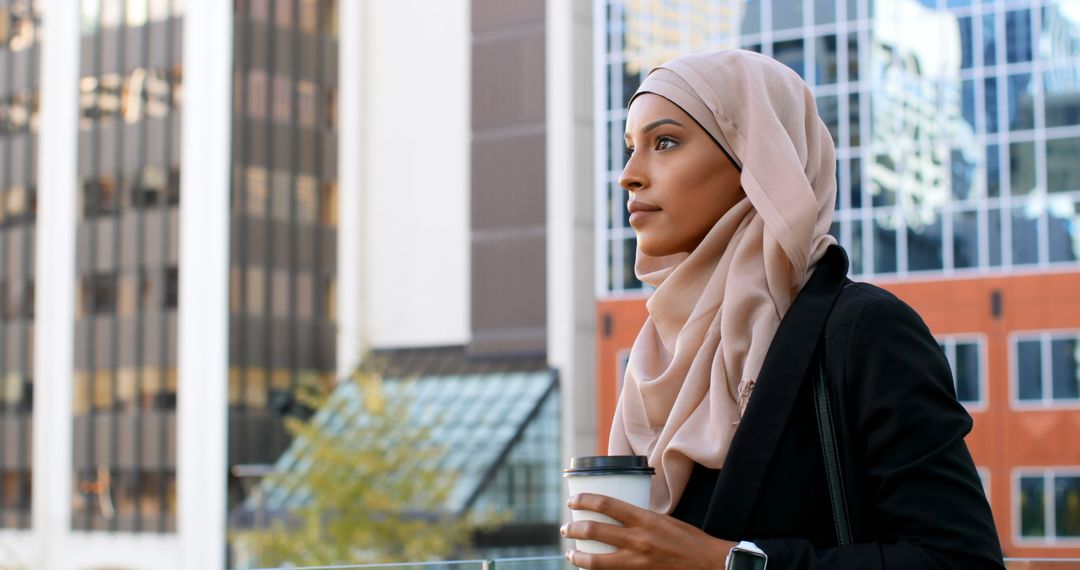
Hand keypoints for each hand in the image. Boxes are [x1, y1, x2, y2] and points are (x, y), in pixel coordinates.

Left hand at [562, 493, 735, 568]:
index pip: (606, 504)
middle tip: (566, 528)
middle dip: (574, 529)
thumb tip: (618, 517)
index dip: (584, 501)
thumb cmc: (688, 539)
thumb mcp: (663, 519)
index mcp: (645, 519)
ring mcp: (637, 562)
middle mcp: (638, 539)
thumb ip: (639, 518)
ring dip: (578, 556)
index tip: (573, 502)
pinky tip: (591, 568)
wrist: (709, 564)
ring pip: (595, 560)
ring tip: (571, 553)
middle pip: (594, 530)